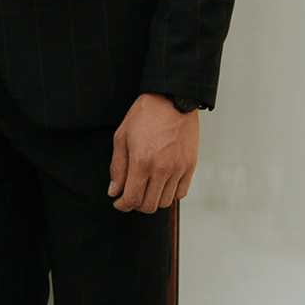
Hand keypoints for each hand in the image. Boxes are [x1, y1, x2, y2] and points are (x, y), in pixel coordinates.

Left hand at [106, 95, 200, 213]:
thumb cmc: (144, 115)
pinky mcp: (190, 165)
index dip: (122, 205)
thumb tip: (114, 191)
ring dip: (152, 200)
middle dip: (135, 205)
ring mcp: (178, 168)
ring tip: (146, 188)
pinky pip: (181, 193)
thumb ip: (118, 167)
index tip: (118, 202)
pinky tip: (161, 184)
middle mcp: (162, 169)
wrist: (172, 99)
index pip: (132, 199)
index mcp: (142, 162)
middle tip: (130, 195)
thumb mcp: (122, 137)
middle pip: (149, 205)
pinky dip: (170, 194)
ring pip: (165, 202)